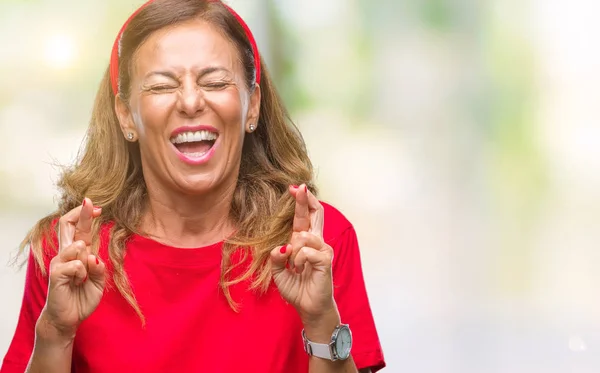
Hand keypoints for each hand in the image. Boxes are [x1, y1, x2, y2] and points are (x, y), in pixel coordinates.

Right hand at [41, 198, 105, 339]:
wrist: (69, 318)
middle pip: (67, 225)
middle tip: (90, 203)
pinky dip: (83, 274)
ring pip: (77, 246)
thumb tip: (94, 257)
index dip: (86, 215)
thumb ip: (99, 268)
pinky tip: (77, 284)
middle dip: (80, 213)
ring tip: (83, 278)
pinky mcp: (56, 273)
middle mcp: (66, 253)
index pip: (79, 228)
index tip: (98, 208)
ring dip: (87, 261)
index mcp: (77, 252)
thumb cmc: (82, 297)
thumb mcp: (98, 282)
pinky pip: (77, 265)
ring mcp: (59, 262)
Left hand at [270, 185, 335, 324]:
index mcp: (305, 242)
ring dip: (293, 251)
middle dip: (306, 200)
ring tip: (295, 267)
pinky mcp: (325, 260)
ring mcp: (323, 250)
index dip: (301, 202)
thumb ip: (276, 257)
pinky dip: (298, 260)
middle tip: (299, 187)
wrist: (308, 308)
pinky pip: (306, 251)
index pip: (305, 217)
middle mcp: (316, 243)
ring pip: (304, 236)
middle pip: (316, 213)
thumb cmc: (298, 289)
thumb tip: (282, 246)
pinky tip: (300, 270)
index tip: (294, 188)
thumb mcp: (278, 272)